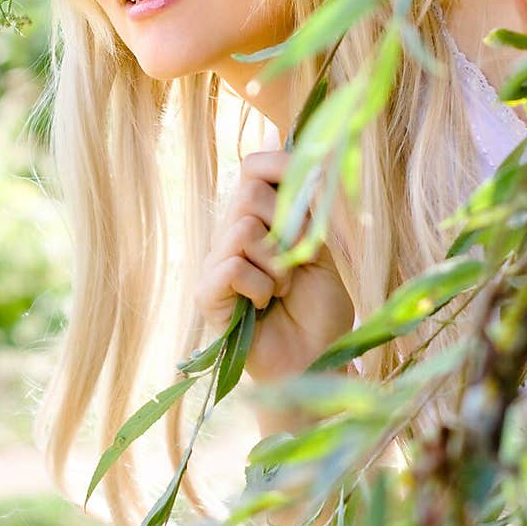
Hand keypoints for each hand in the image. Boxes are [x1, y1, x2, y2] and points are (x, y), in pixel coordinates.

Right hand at [194, 148, 354, 383]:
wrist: (315, 360)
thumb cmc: (319, 311)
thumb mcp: (319, 253)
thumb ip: (303, 215)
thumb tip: (299, 168)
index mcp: (262, 219)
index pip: (254, 166)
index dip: (278, 165)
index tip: (306, 187)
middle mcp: (233, 234)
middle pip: (249, 194)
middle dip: (287, 228)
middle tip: (298, 264)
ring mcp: (216, 262)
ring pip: (242, 230)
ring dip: (276, 264)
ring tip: (281, 290)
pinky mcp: (207, 294)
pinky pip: (230, 266)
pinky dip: (258, 286)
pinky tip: (262, 306)